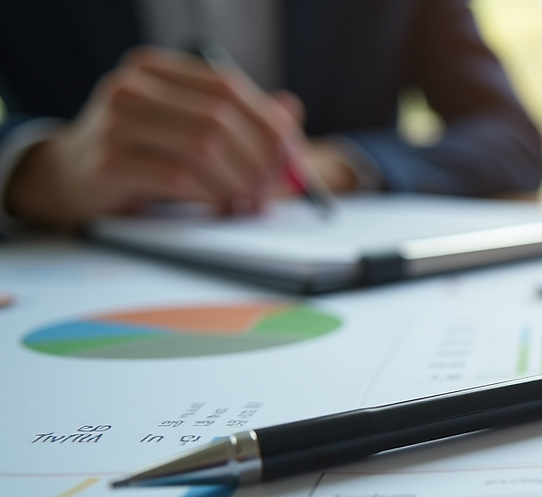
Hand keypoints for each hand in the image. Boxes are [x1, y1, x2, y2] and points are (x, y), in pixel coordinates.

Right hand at [4, 47, 305, 227]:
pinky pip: (179, 178)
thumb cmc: (141, 153)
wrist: (70, 180)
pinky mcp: (108, 162)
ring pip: (203, 148)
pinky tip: (223, 206)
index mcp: (155, 68)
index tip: (293, 155)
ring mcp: (114, 122)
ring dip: (238, 181)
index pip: (227, 87)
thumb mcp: (188, 127)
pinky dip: (212, 195)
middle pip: (220, 118)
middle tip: (274, 188)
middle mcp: (130, 86)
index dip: (268, 122)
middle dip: (258, 158)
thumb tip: (292, 110)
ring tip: (251, 202)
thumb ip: (237, 117)